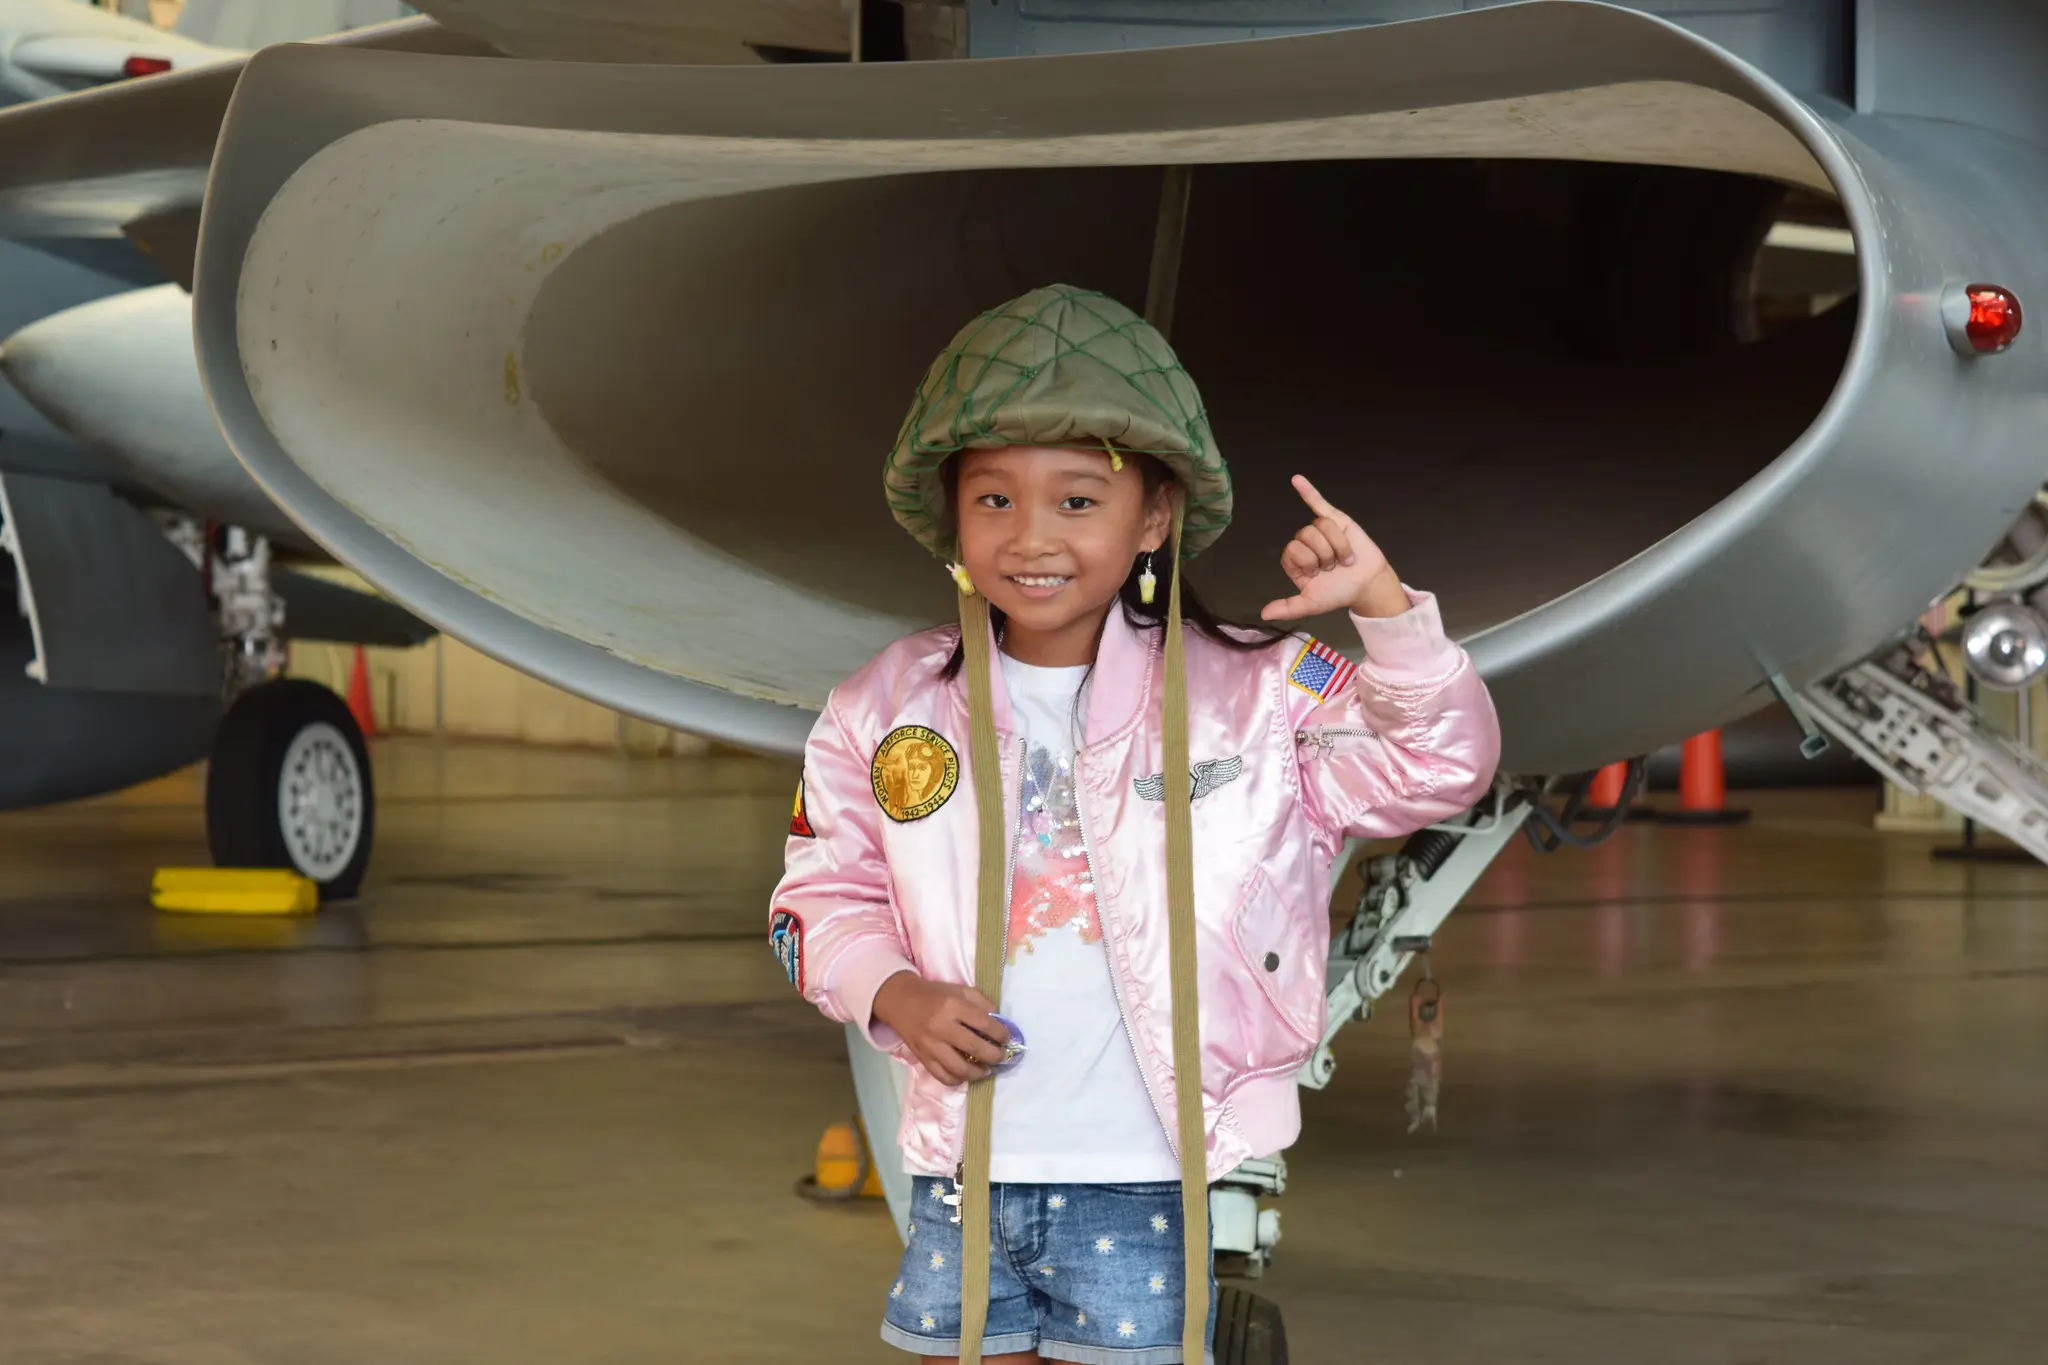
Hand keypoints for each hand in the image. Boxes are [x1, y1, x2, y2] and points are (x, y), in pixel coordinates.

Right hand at [871, 971, 1008, 1085]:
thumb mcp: (959, 990)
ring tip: (987, 1070)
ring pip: (958, 1068)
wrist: (901, 1001)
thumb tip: (1000, 1021)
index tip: (1007, 1038)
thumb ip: (981, 1002)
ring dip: (978, 1073)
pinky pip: (942, 1076)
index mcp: (952, 1006)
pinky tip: (966, 1075)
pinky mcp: (922, 1058)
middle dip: (994, 1055)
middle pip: (974, 1047)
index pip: (983, 1023)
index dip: (1000, 1033)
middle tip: (1001, 1057)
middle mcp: (941, 1026)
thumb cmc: (934, 995)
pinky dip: (957, 1080)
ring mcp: (930, 1045)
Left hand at [1260, 474, 1407, 620]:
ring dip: (1337, 545)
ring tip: (1345, 557)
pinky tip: (1297, 480)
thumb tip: (1264, 614)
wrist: (1367, 584)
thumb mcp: (1312, 604)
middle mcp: (1305, 543)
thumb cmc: (1339, 592)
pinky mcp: (1336, 519)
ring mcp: (1320, 530)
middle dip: (1324, 554)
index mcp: (1296, 560)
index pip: (1292, 550)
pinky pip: (1318, 502)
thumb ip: (1288, 607)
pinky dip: (1308, 491)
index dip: (1307, 562)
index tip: (1319, 574)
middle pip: (1306, 536)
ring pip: (1322, 526)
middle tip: (1335, 566)